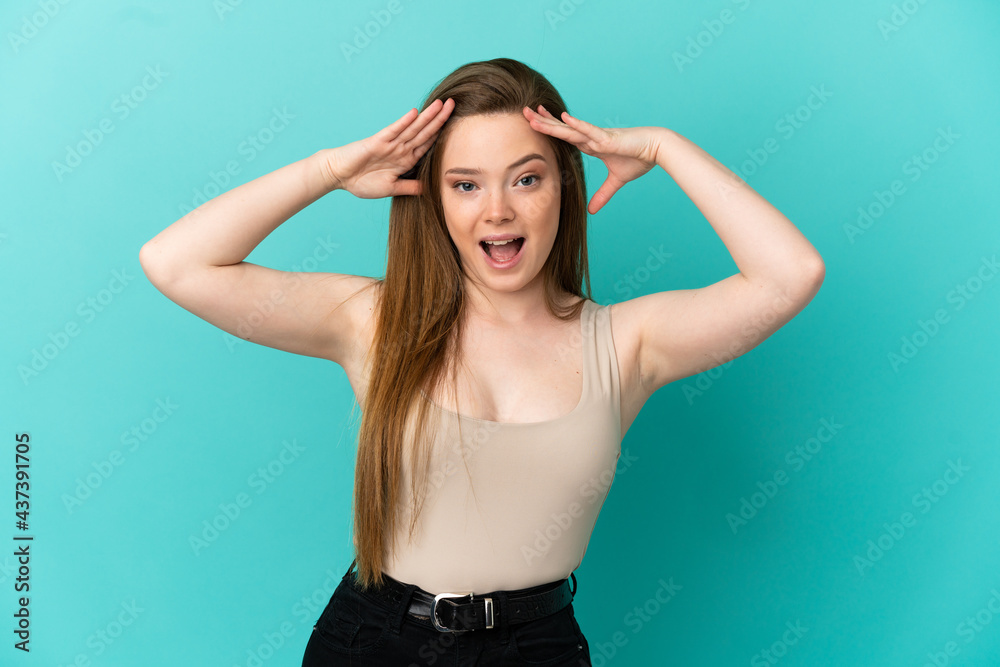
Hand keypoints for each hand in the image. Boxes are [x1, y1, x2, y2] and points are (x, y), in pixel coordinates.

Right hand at [325, 98, 454, 197]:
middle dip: (440, 119)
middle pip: (424, 132)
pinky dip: (404, 122)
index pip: (427, 144)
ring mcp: (390, 144)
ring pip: (413, 128)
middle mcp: (400, 149)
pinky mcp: (377, 141)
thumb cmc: (362, 182)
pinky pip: (393, 131)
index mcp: (406, 160)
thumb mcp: (391, 188)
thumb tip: (430, 189)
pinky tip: (415, 113)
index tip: (457, 124)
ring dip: (427, 116)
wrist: (338, 175)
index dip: (441, 134)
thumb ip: (410, 187)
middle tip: (454, 104)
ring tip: (441, 103)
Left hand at [523, 105, 661, 214]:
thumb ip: (603, 195)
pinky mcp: (608, 138)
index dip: (550, 129)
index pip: (565, 136)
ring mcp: (598, 136)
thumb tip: (592, 211)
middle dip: (543, 121)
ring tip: (534, 114)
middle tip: (524, 112)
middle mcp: (591, 138)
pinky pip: (590, 131)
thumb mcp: (616, 181)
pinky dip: (577, 125)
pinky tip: (564, 117)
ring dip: (552, 122)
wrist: (656, 149)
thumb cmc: (639, 159)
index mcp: (591, 145)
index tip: (535, 122)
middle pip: (561, 129)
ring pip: (570, 129)